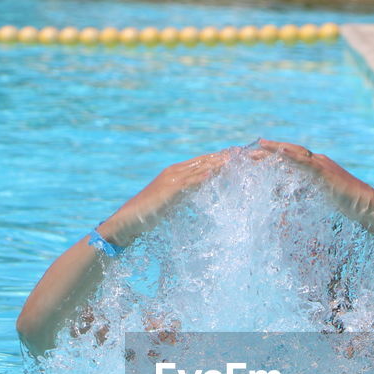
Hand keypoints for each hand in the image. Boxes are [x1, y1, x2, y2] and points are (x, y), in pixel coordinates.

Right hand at [100, 149, 230, 246]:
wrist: (128, 220)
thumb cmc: (150, 214)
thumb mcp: (174, 202)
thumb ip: (187, 194)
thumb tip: (202, 192)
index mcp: (177, 173)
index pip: (204, 161)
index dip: (222, 157)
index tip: (240, 154)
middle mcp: (175, 171)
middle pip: (205, 160)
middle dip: (226, 156)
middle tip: (246, 152)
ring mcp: (171, 179)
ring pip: (199, 167)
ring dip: (218, 162)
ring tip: (236, 158)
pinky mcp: (168, 190)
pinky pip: (188, 182)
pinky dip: (201, 176)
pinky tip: (213, 173)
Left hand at [257, 139, 373, 224]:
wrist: (367, 205)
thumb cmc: (348, 205)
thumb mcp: (323, 199)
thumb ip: (310, 195)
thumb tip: (293, 200)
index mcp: (317, 167)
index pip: (291, 159)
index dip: (274, 156)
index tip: (257, 156)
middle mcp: (318, 161)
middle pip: (289, 152)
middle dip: (269, 151)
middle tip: (249, 151)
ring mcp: (322, 165)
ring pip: (294, 153)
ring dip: (275, 149)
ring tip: (258, 147)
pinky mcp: (325, 173)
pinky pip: (305, 162)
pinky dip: (292, 156)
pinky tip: (280, 151)